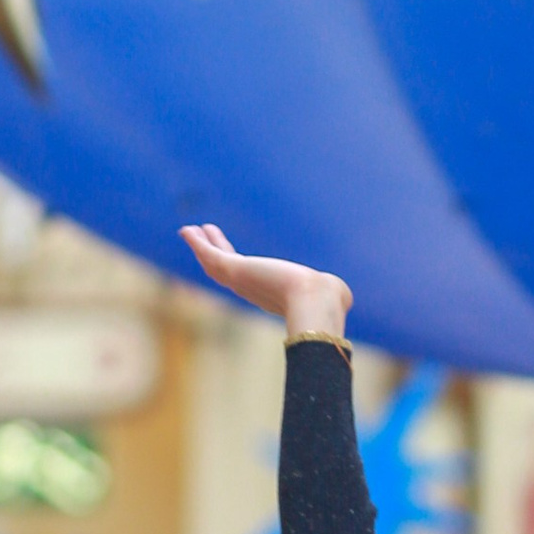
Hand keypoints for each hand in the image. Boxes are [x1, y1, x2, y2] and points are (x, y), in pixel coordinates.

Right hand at [180, 222, 351, 346]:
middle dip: (213, 253)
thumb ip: (333, 294)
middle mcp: (252, 290)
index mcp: (270, 295)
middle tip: (203, 237)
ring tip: (193, 230)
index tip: (230, 257)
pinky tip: (189, 230)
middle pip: (224, 271)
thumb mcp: (329, 294)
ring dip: (202, 246)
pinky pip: (210, 255)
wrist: (316, 303)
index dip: (236, 265)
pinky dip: (197, 244)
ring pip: (213, 263)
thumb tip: (345, 297)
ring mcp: (241, 282)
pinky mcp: (236, 271)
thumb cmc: (327, 301)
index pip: (247, 279)